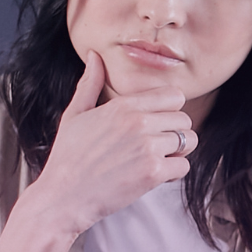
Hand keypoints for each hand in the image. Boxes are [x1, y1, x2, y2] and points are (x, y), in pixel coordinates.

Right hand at [24, 53, 198, 236]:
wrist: (63, 196)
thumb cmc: (68, 157)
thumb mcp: (75, 114)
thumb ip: (90, 83)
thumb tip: (94, 55)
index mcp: (123, 106)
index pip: (174, 95)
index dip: (170, 110)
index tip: (157, 124)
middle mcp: (138, 122)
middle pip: (185, 119)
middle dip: (175, 133)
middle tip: (155, 146)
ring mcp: (147, 147)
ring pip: (189, 141)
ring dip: (177, 153)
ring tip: (155, 160)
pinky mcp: (152, 173)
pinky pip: (184, 167)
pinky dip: (173, 173)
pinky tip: (153, 176)